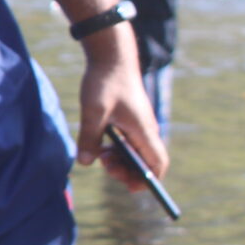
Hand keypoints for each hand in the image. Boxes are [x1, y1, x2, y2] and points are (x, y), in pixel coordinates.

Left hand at [75, 42, 166, 188]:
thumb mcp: (93, 110)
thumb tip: (85, 163)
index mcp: (143, 130)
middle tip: (105, 167)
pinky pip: (127, 143)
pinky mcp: (129, 120)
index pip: (158, 164)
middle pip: (145, 163)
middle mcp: (145, 130)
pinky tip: (99, 147)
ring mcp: (138, 125)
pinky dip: (115, 150)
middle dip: (127, 172)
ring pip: (134, 154)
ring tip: (100, 157)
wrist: (111, 56)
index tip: (130, 187)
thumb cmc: (105, 81)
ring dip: (119, 161)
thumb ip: (89, 137)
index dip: (149, 180)